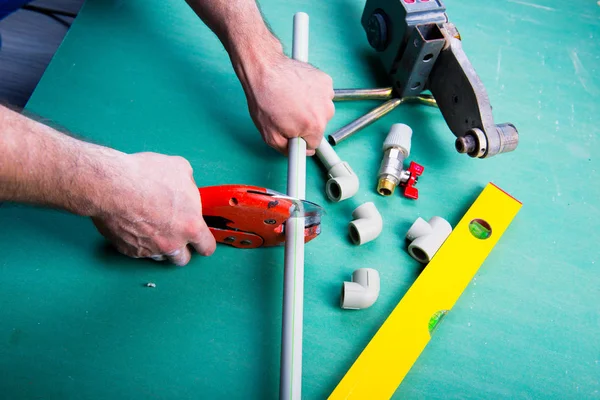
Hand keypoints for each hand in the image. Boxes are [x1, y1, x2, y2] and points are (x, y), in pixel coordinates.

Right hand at [92, 152, 215, 265]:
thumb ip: (189, 185)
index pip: (206, 247)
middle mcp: (172, 244)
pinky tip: (134, 225)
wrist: (111, 186)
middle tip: (175, 233)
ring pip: (160, 257)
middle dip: (181, 248)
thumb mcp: (180, 169)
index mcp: (190, 226)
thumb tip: (186, 188)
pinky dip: (139, 242)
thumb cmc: (147, 176)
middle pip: (183, 259)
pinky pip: (139, 251)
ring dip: (160, 247)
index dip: (204, 243)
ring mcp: (149, 250)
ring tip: (152, 226)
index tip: (199, 237)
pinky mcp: (128, 250)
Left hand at [242, 54, 334, 155]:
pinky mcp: (325, 81)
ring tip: (290, 99)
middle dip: (304, 122)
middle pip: (318, 126)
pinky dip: (312, 93)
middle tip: (287, 112)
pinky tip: (297, 89)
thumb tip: (298, 154)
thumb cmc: (264, 98)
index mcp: (313, 127)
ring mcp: (326, 94)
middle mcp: (325, 111)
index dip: (300, 138)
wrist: (264, 69)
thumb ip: (286, 150)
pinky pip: (321, 94)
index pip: (313, 143)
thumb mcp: (269, 135)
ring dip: (309, 107)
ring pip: (320, 110)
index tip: (292, 131)